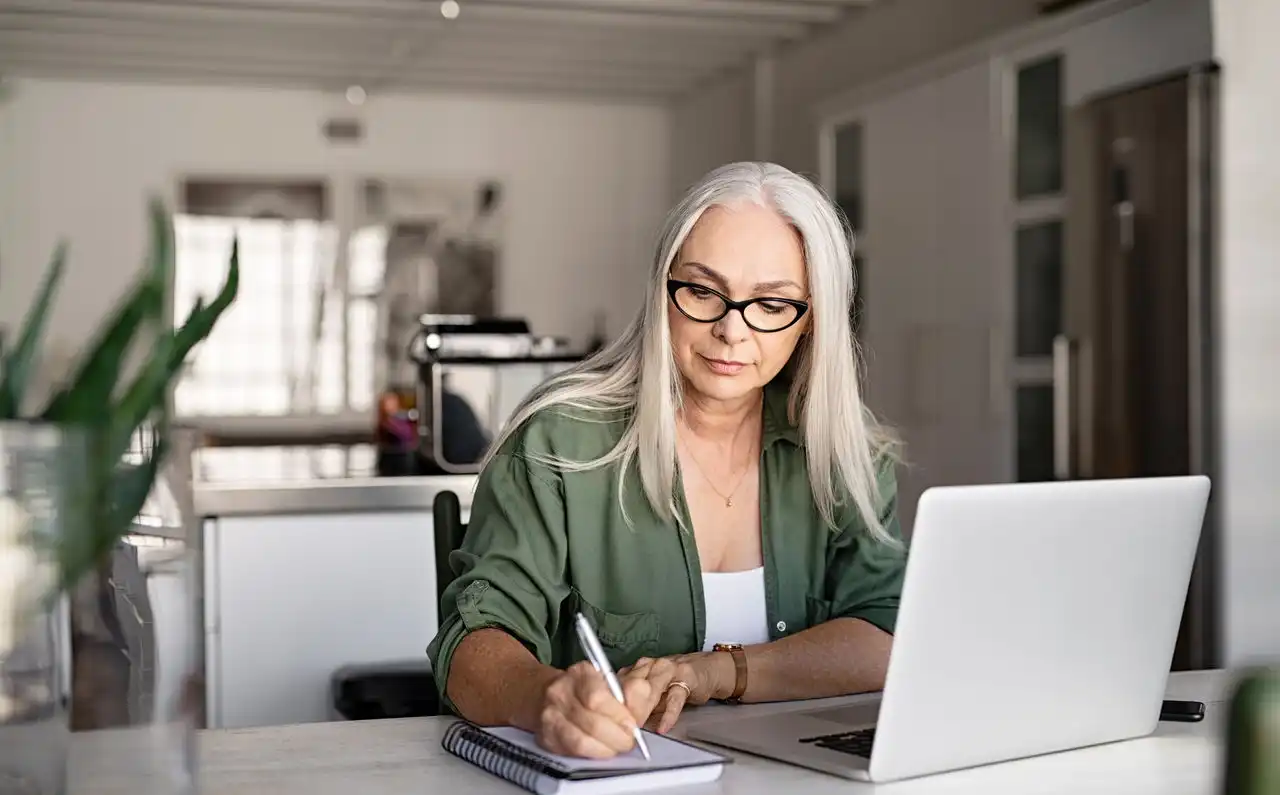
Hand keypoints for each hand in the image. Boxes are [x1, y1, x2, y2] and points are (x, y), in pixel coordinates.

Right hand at [532, 661, 654, 758]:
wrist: (547, 694)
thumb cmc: (585, 690)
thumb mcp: (610, 682)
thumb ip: (630, 693)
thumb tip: (638, 708)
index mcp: (580, 673)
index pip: (598, 698)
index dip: (619, 716)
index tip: (632, 726)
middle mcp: (560, 693)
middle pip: (592, 723)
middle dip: (617, 737)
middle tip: (628, 741)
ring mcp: (550, 716)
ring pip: (581, 741)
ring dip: (605, 749)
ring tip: (616, 747)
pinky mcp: (546, 737)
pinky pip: (572, 752)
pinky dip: (591, 754)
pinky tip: (600, 750)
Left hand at [620, 653, 732, 733]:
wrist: (704, 669)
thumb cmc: (674, 683)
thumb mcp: (650, 692)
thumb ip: (634, 704)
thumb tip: (616, 724)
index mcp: (636, 668)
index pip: (616, 685)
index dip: (610, 705)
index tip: (607, 722)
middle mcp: (649, 665)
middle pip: (630, 686)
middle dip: (624, 709)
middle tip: (620, 729)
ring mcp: (667, 669)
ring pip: (649, 689)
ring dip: (641, 710)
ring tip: (637, 728)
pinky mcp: (686, 678)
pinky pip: (674, 698)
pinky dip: (668, 715)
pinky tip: (663, 727)